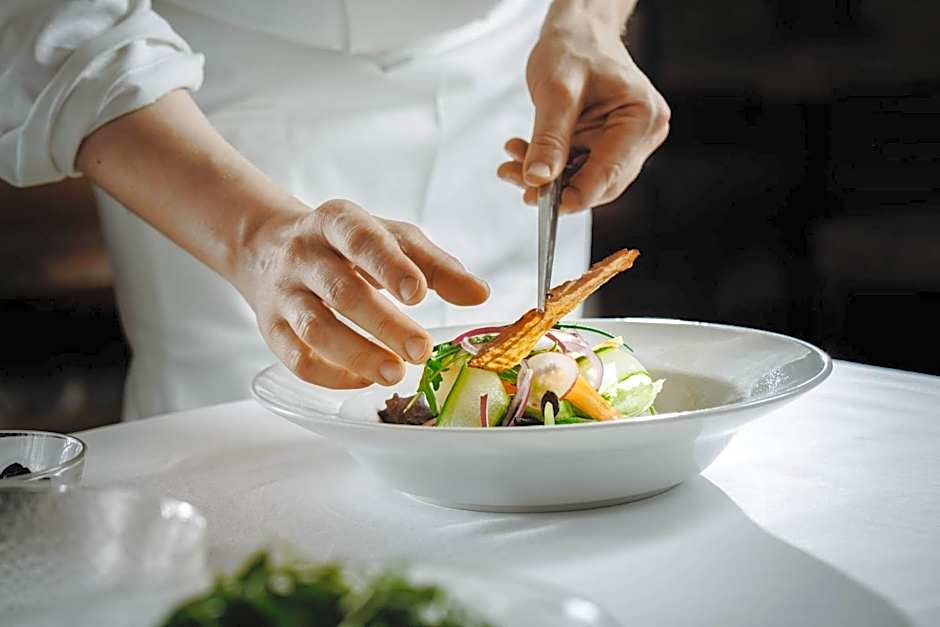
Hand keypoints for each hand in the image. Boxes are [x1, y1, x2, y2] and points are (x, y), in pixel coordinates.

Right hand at [239, 200, 489, 388]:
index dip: (389, 267)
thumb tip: (480, 294)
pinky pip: (297, 358)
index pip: (361, 240)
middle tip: (420, 351)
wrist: (266, 247)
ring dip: (357, 356)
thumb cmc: (346, 245)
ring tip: (395, 374)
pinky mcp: (271, 329)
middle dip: (384, 325)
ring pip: (315, 329)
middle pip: (341, 292)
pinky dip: (332, 375)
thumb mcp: (391, 239)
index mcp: (337, 222)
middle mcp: (304, 255)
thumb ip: (435, 265)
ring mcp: (284, 293)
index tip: (420, 294)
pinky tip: (365, 380)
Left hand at [498, 17, 669, 211]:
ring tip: (512, 162)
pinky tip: (523, 154)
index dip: (575, 196)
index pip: (609, 174)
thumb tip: (538, 180)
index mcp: (642, 117)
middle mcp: (642, 134)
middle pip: (599, 182)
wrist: (577, 31)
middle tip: (516, 177)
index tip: (541, 204)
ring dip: (547, 178)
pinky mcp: (608, 144)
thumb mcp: (556, 90)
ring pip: (585, 178)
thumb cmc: (575, 47)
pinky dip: (550, 166)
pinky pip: (578, 167)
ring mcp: (627, 141)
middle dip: (555, 186)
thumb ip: (548, 138)